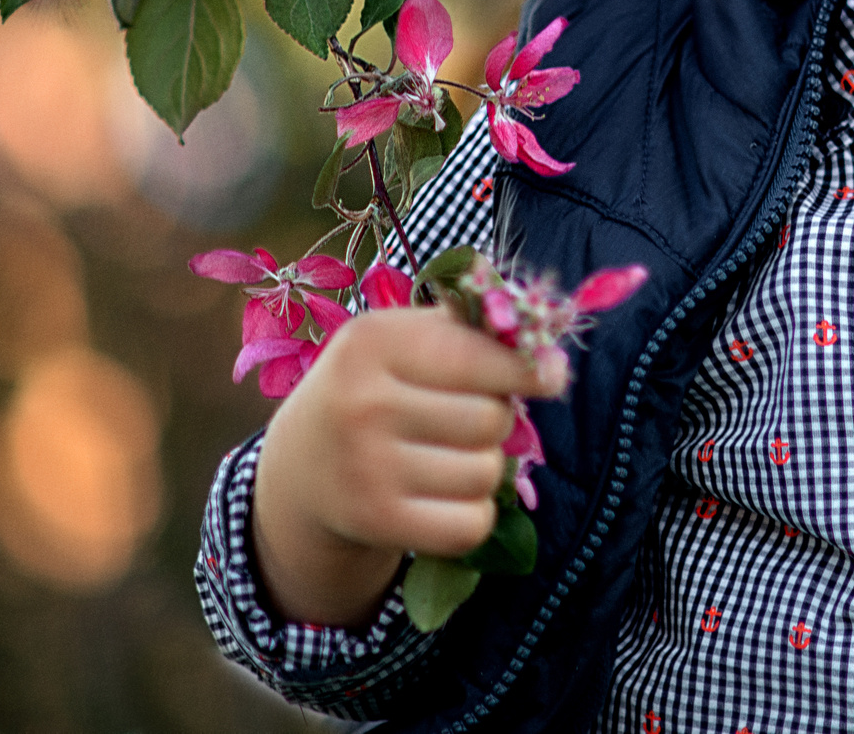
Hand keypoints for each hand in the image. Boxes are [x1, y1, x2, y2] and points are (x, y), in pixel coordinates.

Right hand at [251, 305, 560, 627]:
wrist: (300, 464)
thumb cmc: (377, 386)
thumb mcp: (405, 338)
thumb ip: (474, 328)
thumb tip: (553, 362)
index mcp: (374, 340)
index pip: (482, 356)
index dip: (528, 368)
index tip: (551, 375)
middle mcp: (364, 402)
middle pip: (493, 417)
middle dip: (494, 420)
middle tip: (460, 421)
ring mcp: (365, 466)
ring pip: (486, 472)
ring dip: (484, 468)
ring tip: (445, 458)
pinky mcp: (374, 521)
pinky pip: (471, 524)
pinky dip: (472, 516)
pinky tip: (444, 499)